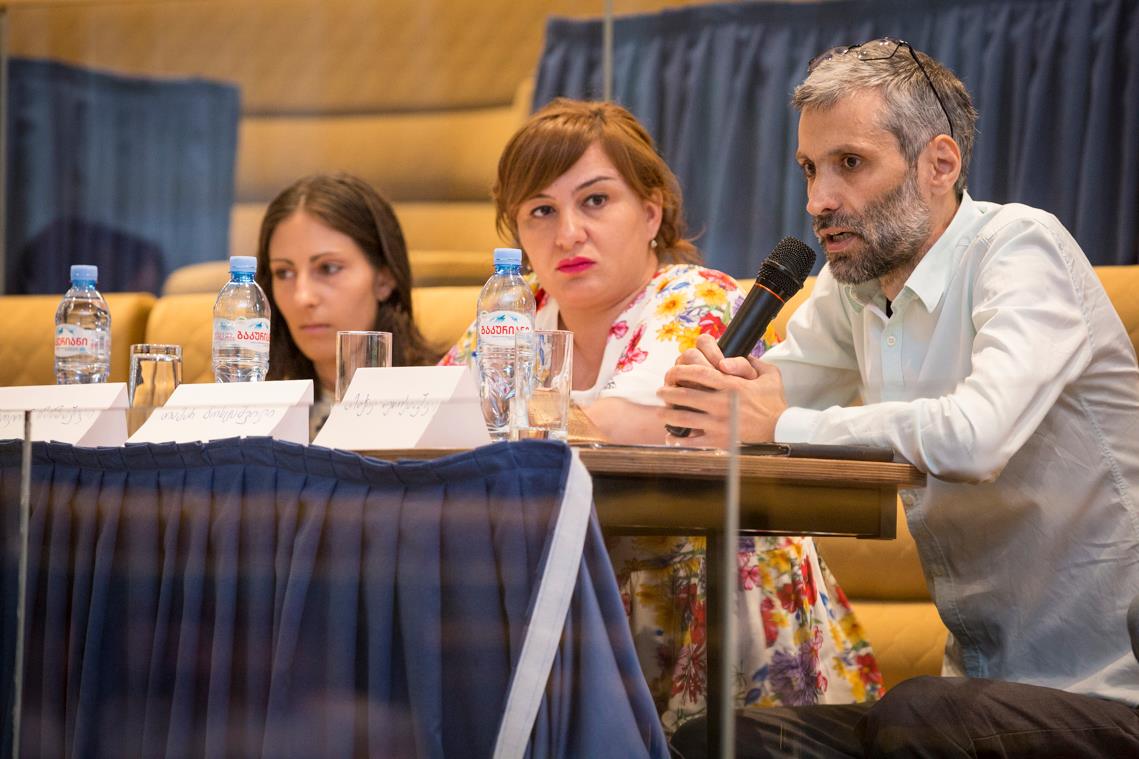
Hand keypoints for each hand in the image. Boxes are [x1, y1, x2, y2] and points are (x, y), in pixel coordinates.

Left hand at [659, 335, 787, 446]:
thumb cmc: (774, 403)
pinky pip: (692, 441)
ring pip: (683, 417)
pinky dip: (678, 439)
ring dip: (667, 414)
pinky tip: (671, 436)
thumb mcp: (770, 376)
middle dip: (667, 392)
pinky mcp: (718, 441)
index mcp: (731, 386)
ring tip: (661, 412)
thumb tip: (733, 355)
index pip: (698, 373)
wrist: (782, 431)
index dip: (680, 370)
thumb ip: (752, 362)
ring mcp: (718, 424)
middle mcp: (721, 404)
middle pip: (684, 394)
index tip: (672, 371)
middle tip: (661, 391)